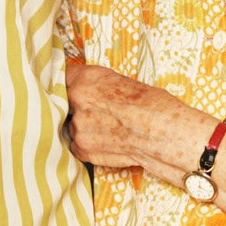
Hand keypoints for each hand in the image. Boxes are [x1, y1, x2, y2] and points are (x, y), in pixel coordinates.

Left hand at [66, 62, 197, 171]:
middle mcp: (77, 100)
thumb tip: (88, 91)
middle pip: (65, 102)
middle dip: (76, 106)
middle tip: (97, 111)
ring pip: (73, 125)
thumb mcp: (122, 82)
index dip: (68, 83)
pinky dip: (89, 143)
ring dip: (85, 126)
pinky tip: (108, 141)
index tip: (71, 88)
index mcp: (87, 79)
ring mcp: (78, 127)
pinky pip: (78, 144)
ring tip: (108, 128)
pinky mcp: (82, 149)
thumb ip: (97, 86)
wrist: (163, 134)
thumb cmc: (152, 105)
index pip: (62, 77)